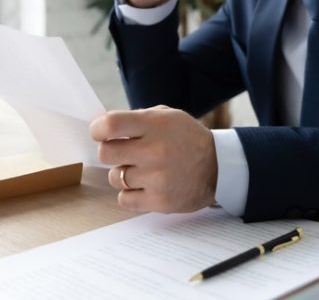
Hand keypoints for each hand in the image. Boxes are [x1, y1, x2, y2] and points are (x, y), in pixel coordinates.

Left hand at [90, 106, 217, 212]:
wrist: (220, 167)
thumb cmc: (187, 139)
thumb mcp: (167, 117)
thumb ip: (136, 119)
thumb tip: (102, 127)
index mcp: (155, 125)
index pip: (109, 125)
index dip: (98, 129)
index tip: (101, 133)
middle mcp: (155, 150)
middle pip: (105, 153)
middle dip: (110, 152)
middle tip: (123, 152)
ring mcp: (157, 178)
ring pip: (115, 177)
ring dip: (123, 174)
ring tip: (142, 170)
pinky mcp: (160, 201)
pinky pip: (124, 199)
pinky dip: (131, 193)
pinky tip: (146, 185)